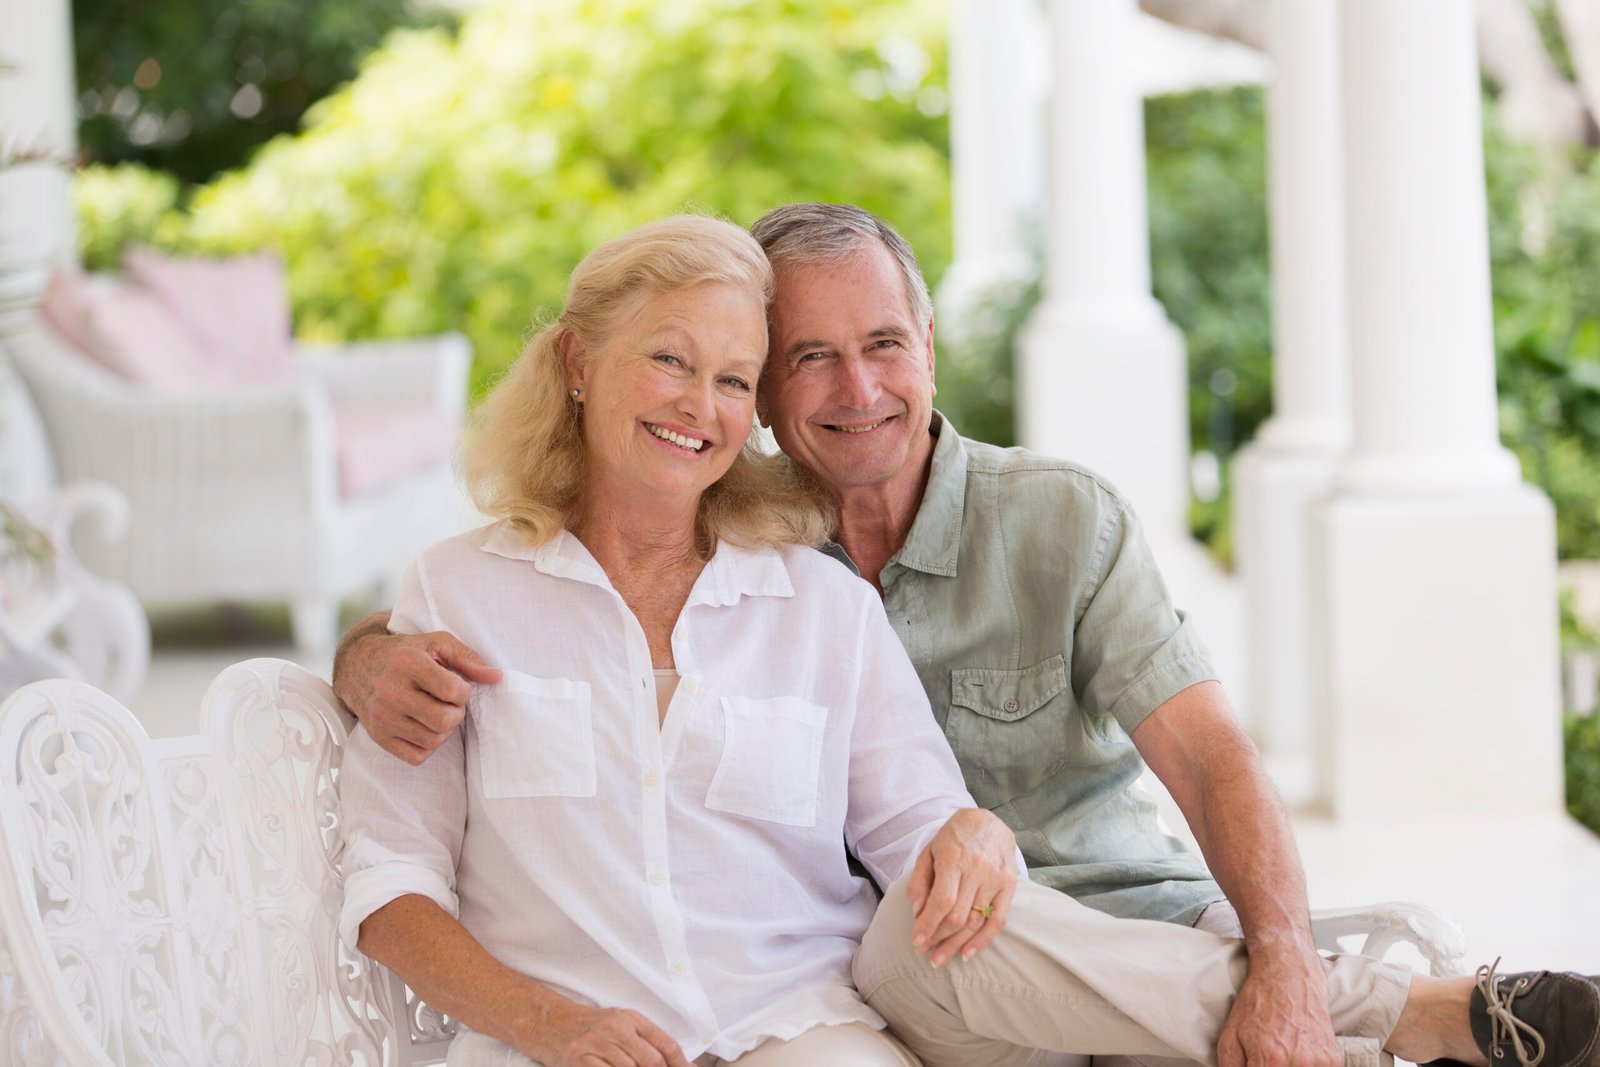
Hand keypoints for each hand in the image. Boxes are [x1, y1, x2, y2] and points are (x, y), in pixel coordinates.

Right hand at [332, 623, 500, 764]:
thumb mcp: (437, 643)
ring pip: (433, 741)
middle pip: (444, 721)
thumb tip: (497, 677)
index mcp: (408, 663)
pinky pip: (417, 756)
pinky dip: (428, 745)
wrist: (359, 666)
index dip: (464, 691)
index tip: (457, 686)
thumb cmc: (407, 653)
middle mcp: (391, 692)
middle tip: (448, 703)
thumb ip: (468, 659)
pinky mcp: (378, 736)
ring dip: (444, 729)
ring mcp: (382, 717)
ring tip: (436, 711)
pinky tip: (423, 726)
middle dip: (456, 713)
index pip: (453, 691)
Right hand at [521, 1001, 691, 1066]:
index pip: (665, 1043)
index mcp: (631, 1019)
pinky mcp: (580, 1058)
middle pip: (650, 1061)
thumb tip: (670, 1062)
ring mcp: (598, 1044)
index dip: (681, 1063)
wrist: (548, 1021)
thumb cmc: (587, 1025)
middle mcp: (617, 1029)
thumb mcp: (618, 1023)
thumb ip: (643, 1040)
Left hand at [906, 808, 1017, 967]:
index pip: (942, 901)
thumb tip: (917, 913)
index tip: (917, 942)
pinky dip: (983, 940)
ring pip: (976, 921)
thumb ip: (921, 881)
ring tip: (940, 959)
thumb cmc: (954, 837)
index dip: (928, 925)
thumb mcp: (930, 851)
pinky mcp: (1010, 885)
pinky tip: (967, 954)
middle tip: (924, 952)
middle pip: (958, 916)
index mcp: (954, 859)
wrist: (989, 821)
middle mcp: (977, 870)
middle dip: (938, 938)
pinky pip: (999, 920)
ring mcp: (996, 879)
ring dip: (956, 944)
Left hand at [1217, 942, 1341, 1066]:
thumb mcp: (1230, 1037)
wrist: (1289, 975)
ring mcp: (1320, 1062)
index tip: (1256, 1065)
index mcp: (1270, 1059)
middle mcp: (1299, 1062)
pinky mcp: (1334, 1060)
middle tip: (1267, 1059)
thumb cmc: (1257, 1004)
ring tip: (1281, 1056)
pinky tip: (1296, 1054)